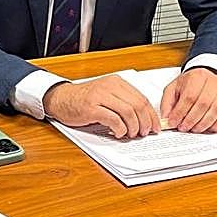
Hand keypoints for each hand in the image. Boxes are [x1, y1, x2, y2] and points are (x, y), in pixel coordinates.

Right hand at [42, 74, 159, 137]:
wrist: (61, 99)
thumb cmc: (84, 99)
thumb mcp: (107, 95)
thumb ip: (123, 102)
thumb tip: (144, 118)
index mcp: (116, 82)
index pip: (142, 98)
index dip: (151, 115)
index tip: (155, 126)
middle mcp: (109, 87)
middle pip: (137, 105)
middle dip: (145, 122)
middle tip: (145, 133)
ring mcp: (100, 96)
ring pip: (128, 113)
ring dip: (133, 127)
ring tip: (131, 134)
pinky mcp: (91, 108)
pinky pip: (113, 120)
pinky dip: (120, 129)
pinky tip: (118, 133)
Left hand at [159, 67, 216, 132]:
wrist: (206, 78)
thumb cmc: (189, 84)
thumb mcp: (174, 88)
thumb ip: (167, 103)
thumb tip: (166, 118)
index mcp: (196, 77)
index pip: (189, 96)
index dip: (181, 112)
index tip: (174, 122)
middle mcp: (212, 82)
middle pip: (203, 104)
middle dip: (191, 120)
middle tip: (183, 128)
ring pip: (215, 110)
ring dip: (203, 124)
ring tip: (193, 129)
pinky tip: (207, 128)